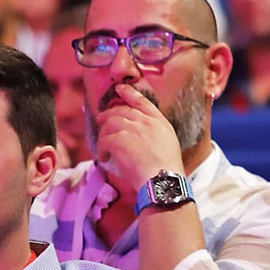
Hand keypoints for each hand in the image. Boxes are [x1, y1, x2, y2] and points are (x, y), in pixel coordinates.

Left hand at [94, 82, 185, 202]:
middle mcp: (146, 122)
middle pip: (122, 111)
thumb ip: (154, 134)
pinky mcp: (120, 140)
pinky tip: (104, 157)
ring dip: (104, 135)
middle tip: (101, 120)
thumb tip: (138, 135)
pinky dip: (102, 149)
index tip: (120, 88)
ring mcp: (133, 129)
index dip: (129, 93)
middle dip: (109, 114)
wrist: (163, 181)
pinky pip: (104, 139)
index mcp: (160, 122)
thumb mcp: (169, 145)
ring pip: (110, 123)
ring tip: (104, 148)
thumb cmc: (166, 171)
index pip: (142, 102)